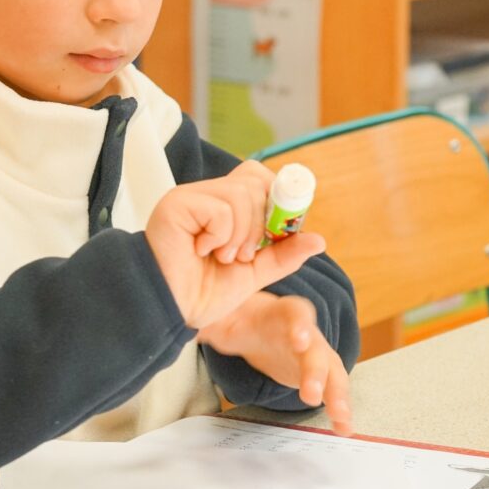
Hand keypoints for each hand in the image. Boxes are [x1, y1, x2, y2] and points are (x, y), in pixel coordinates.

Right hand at [145, 163, 325, 330]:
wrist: (169, 310)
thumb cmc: (201, 293)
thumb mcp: (253, 275)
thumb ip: (282, 256)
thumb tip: (318, 240)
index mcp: (224, 206)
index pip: (261, 178)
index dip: (279, 199)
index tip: (281, 231)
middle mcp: (207, 194)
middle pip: (255, 180)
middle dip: (262, 223)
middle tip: (244, 254)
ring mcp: (191, 196)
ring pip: (241, 194)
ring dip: (241, 235)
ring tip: (222, 257)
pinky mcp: (177, 203)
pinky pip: (221, 209)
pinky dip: (221, 236)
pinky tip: (202, 250)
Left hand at [198, 292, 352, 436]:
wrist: (256, 328)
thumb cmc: (242, 320)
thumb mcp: (225, 318)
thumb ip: (214, 323)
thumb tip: (194, 328)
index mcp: (284, 312)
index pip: (296, 313)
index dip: (300, 326)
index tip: (298, 341)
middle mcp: (306, 331)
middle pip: (317, 348)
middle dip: (316, 371)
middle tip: (310, 395)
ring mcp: (316, 354)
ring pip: (332, 371)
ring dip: (337, 394)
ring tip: (341, 418)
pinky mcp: (319, 375)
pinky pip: (333, 390)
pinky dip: (340, 408)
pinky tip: (343, 428)